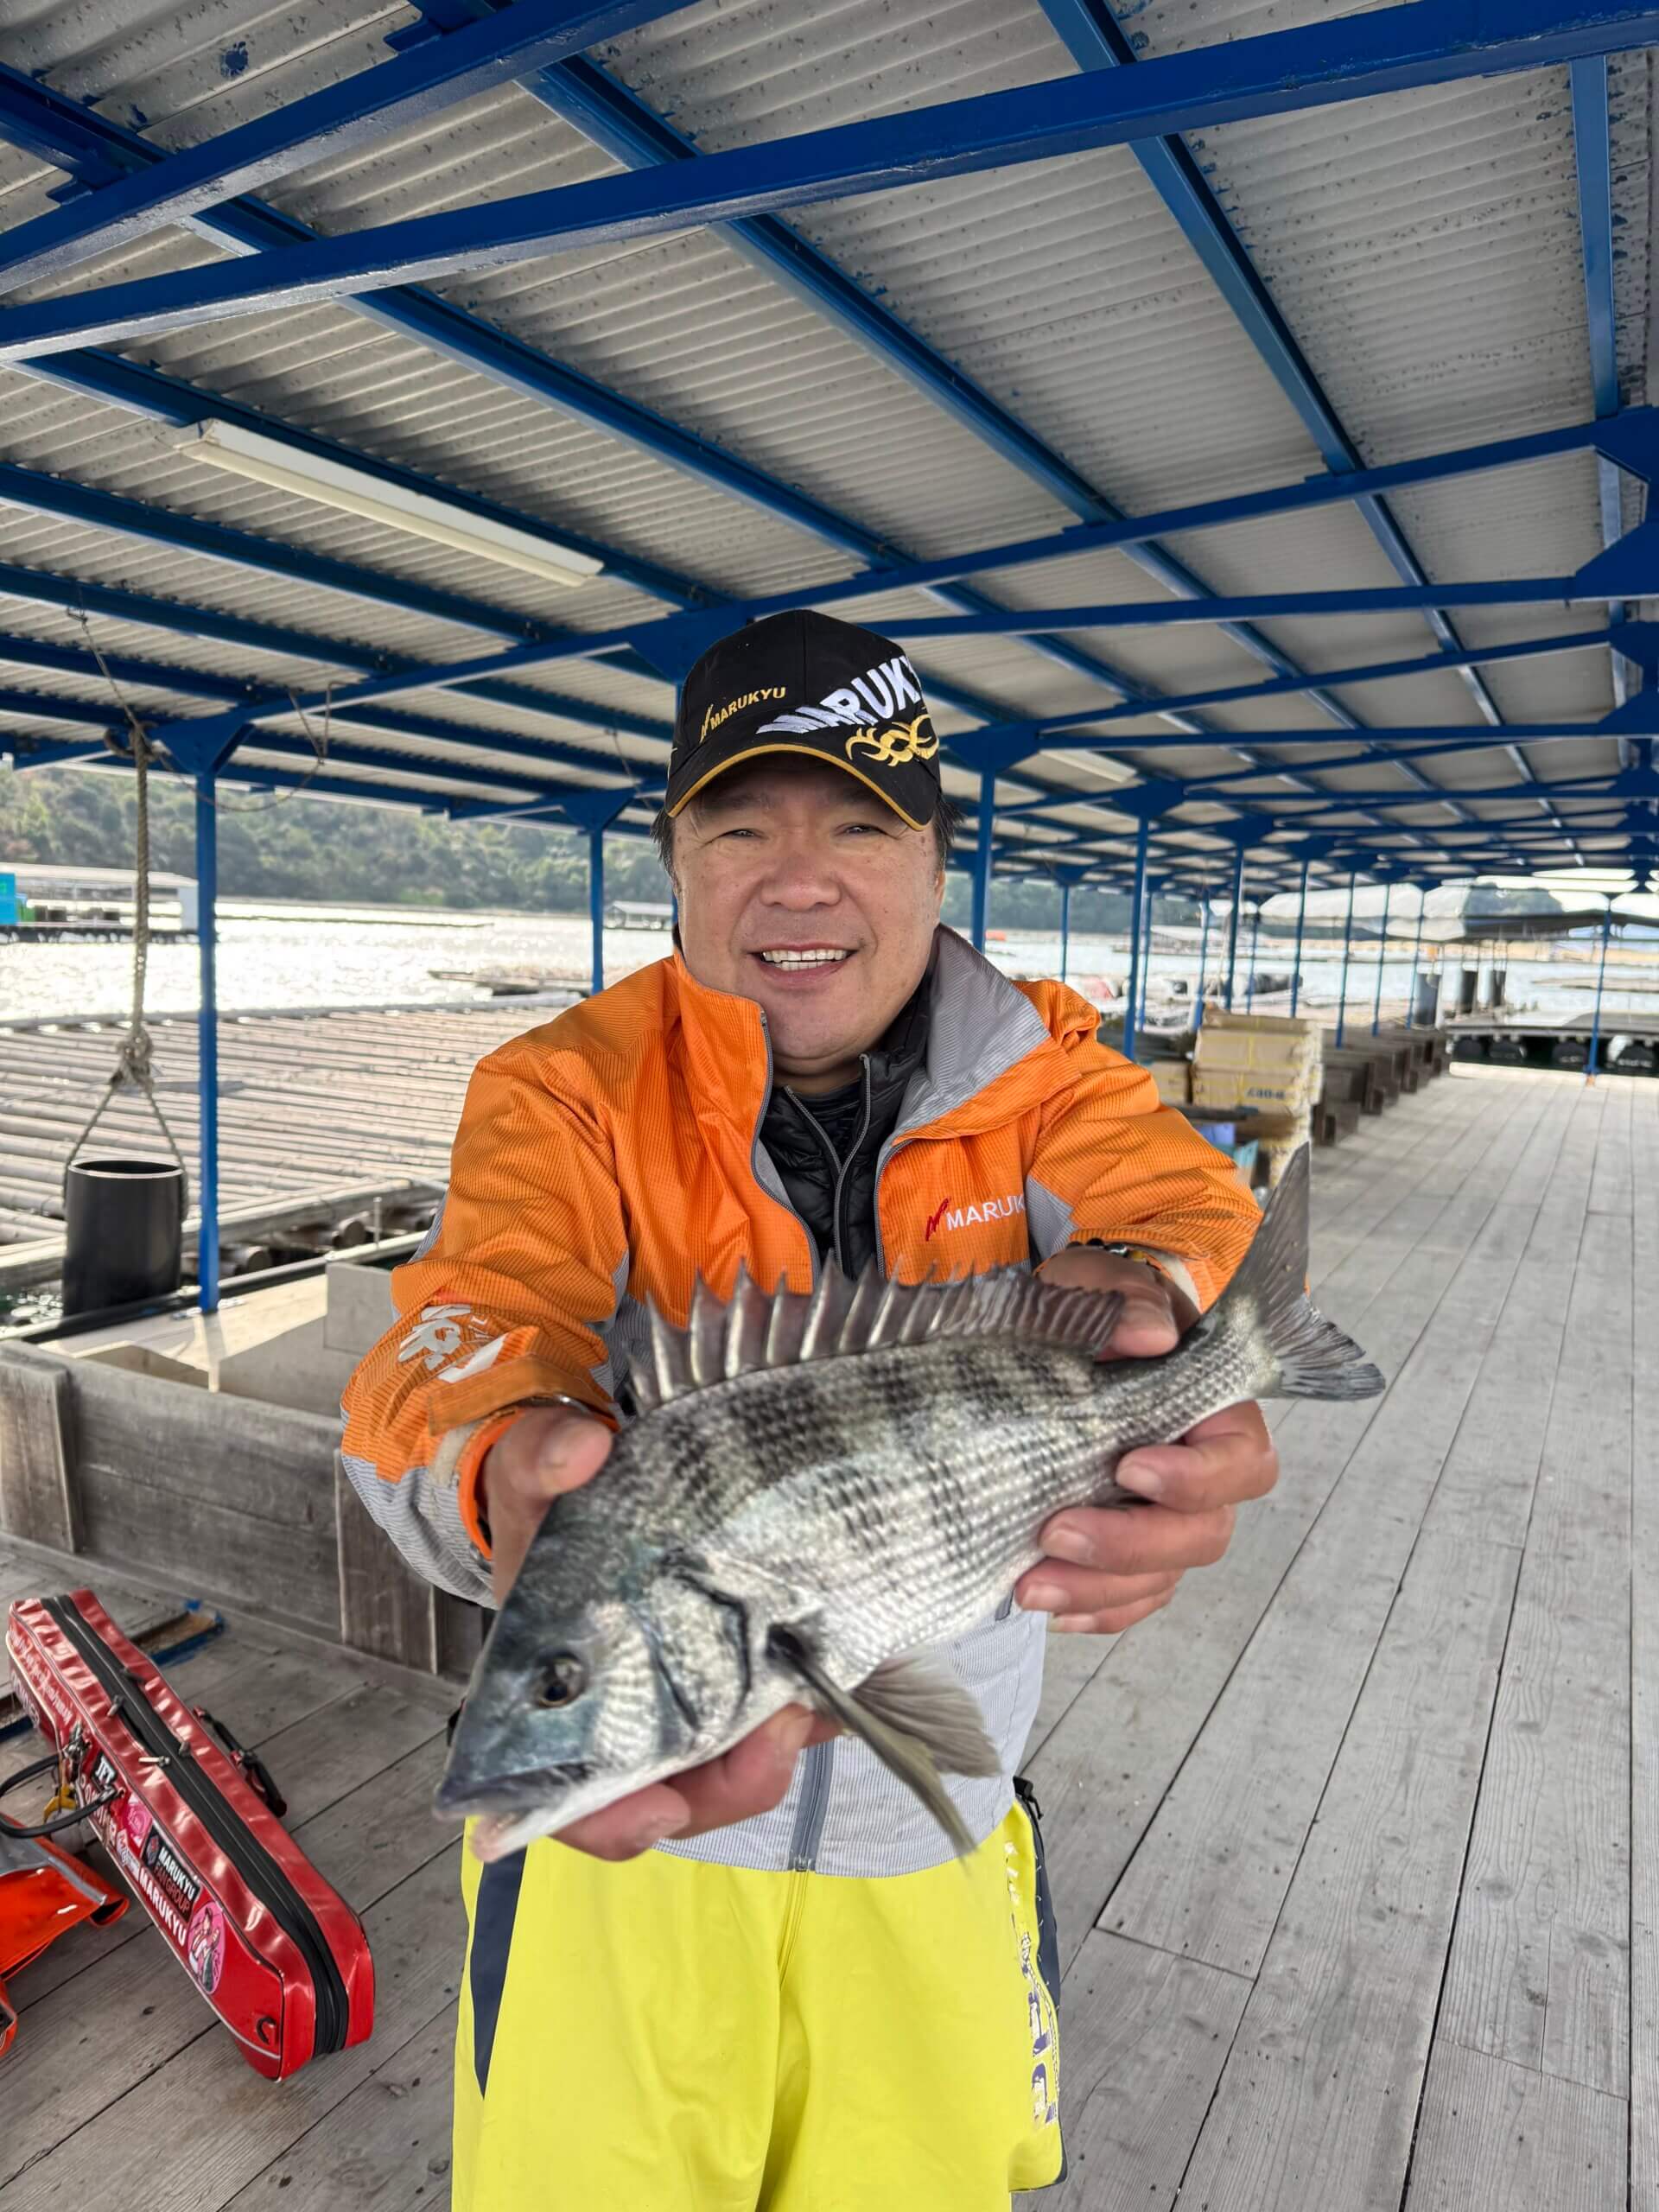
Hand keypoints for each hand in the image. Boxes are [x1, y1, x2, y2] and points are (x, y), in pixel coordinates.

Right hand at [477, 1406, 836, 1860]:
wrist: (592, 1481)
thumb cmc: (549, 1500)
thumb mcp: (529, 1473)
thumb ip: (541, 1459)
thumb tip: (583, 1449)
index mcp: (557, 1697)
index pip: (568, 1796)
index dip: (610, 1819)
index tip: (659, 1808)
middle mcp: (623, 1716)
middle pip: (677, 1796)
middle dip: (736, 1780)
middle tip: (785, 1723)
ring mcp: (686, 1701)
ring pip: (738, 1765)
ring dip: (785, 1741)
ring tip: (823, 1694)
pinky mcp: (740, 1673)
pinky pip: (779, 1716)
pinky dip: (813, 1705)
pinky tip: (843, 1668)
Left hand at [1022, 1247, 1277, 1632]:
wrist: (1046, 1334)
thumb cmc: (1088, 1307)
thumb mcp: (1099, 1285)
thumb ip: (1126, 1302)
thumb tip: (1148, 1337)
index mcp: (1216, 1413)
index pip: (1242, 1462)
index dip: (1195, 1478)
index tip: (1129, 1468)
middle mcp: (1203, 1477)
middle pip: (1203, 1534)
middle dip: (1130, 1544)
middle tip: (1056, 1532)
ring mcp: (1165, 1520)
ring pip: (1162, 1577)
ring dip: (1099, 1588)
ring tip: (1028, 1586)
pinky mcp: (1127, 1553)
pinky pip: (1127, 1601)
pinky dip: (1091, 1610)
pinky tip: (1048, 1609)